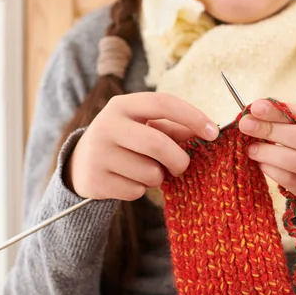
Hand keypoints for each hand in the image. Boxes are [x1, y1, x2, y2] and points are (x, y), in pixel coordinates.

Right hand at [65, 92, 219, 200]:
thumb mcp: (144, 126)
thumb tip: (208, 132)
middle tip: (182, 166)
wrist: (81, 163)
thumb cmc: (126, 140)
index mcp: (122, 105)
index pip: (163, 103)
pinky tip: (128, 180)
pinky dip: (141, 189)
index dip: (192, 116)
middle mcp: (106, 125)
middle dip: (179, 159)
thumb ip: (174, 128)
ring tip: (146, 170)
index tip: (213, 132)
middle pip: (158, 143)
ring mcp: (98, 154)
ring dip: (157, 177)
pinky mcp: (95, 181)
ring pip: (149, 172)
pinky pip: (136, 191)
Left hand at [238, 99, 295, 219]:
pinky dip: (274, 171)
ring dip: (270, 153)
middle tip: (247, 126)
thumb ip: (291, 120)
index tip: (256, 108)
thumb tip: (257, 110)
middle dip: (272, 130)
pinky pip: (294, 182)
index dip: (282, 111)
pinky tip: (262, 164)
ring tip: (251, 148)